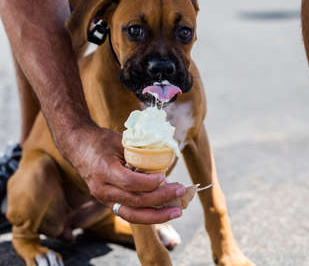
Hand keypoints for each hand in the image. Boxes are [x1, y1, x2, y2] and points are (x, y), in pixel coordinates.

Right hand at [62, 125, 185, 223]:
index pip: (130, 182)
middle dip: (161, 199)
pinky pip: (130, 213)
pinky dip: (148, 214)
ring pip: (132, 215)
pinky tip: (164, 211)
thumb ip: (140, 154)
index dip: (150, 183)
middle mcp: (103, 189)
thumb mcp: (121, 142)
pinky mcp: (108, 203)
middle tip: (181, 191)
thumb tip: (165, 162)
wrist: (78, 146)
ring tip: (177, 211)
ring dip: (157, 215)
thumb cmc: (102, 141)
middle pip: (135, 202)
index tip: (165, 176)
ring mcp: (104, 199)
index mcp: (104, 171)